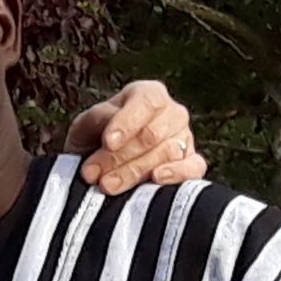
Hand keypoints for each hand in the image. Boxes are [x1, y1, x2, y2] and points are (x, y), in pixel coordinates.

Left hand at [58, 77, 207, 194]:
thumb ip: (98, 120)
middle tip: (92, 174)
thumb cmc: (93, 140)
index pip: (146, 102)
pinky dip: (178, 174)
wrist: (100, 167)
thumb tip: (112, 137)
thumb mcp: (86, 124)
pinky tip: (157, 179)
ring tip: (106, 185)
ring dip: (133, 172)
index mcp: (148, 94)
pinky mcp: (192, 164)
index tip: (108, 143)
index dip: (127, 123)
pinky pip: (194, 167)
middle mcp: (172, 112)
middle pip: (151, 135)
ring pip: (166, 153)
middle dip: (119, 156)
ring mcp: (185, 138)